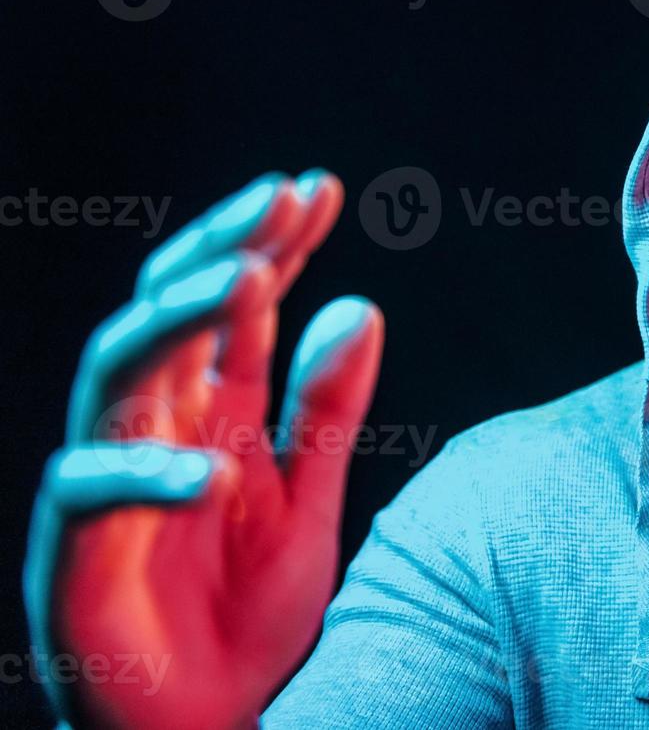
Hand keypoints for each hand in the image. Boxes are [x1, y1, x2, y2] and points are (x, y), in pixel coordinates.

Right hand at [23, 171, 384, 729]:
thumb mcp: (310, 503)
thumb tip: (362, 303)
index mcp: (210, 412)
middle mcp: (152, 431)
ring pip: (117, 373)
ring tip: (248, 278)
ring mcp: (106, 484)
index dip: (269, 244)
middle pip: (169, 312)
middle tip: (280, 196)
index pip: (233, 308)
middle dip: (222, 247)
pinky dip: (149, 477)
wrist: (213, 728)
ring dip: (179, 321)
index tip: (318, 187)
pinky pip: (89, 495)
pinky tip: (214, 473)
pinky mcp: (72, 555)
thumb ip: (328, 409)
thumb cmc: (248, 617)